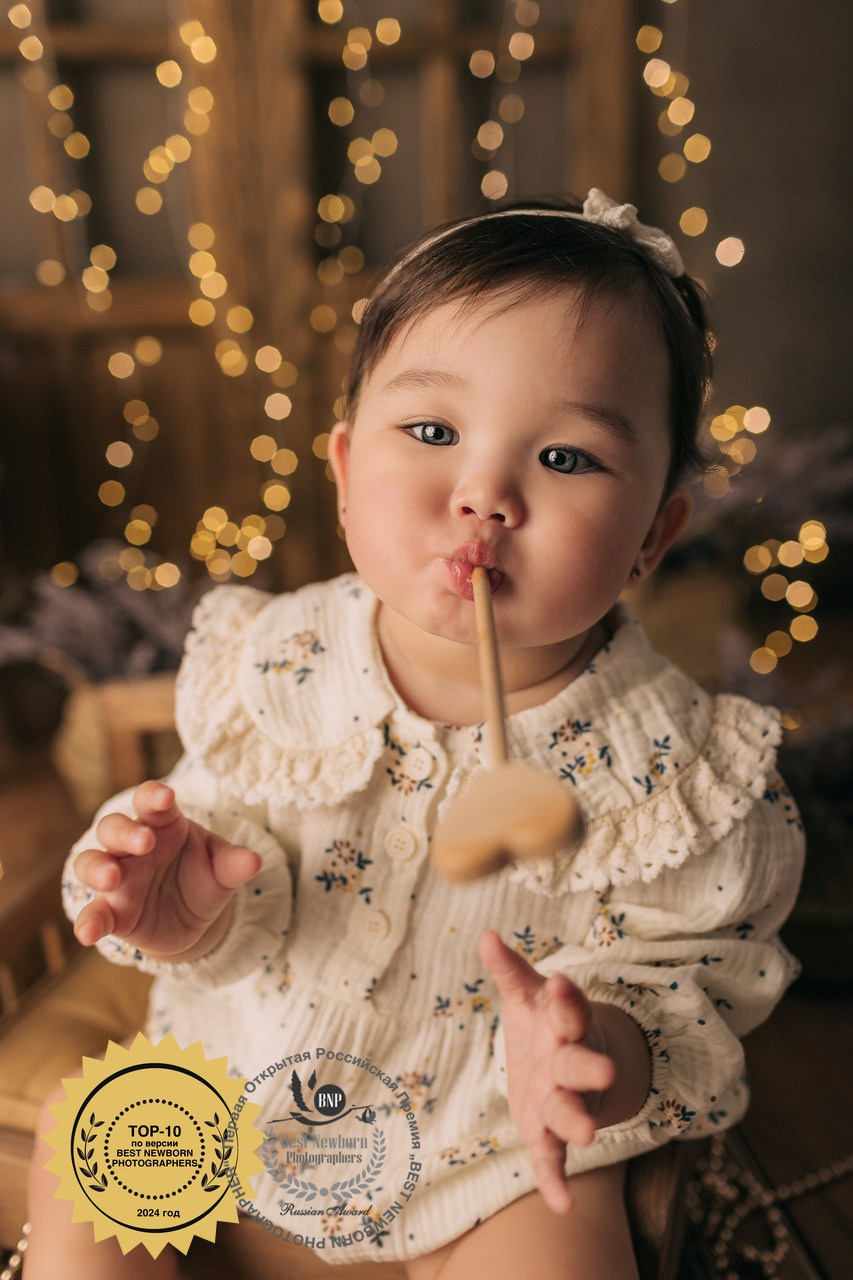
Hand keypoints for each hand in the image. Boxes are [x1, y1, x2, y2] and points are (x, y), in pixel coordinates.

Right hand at [71, 781, 261, 959]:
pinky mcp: (113, 913)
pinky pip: (94, 913)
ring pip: (91, 863)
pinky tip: (86, 933)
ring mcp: (119, 879)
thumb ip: (234, 863)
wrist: (193, 917)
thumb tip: (255, 861)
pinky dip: (87, 922)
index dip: (154, 796)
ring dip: (97, 868)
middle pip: (114, 828)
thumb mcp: (223, 869)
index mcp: (162, 825)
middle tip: (144, 842)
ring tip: (111, 877)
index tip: (166, 797)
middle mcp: (133, 848)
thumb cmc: (204, 876)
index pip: (151, 802)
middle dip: (125, 832)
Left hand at [479, 929, 614, 1213]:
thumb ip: (509, 969)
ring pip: (570, 1112)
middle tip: (603, 1072)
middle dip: (589, 1070)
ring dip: (576, 1124)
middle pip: (579, 1067)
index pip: (569, 1011)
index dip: (565, 999)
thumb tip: (486, 936)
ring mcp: (561, 1101)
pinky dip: (557, 1181)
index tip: (561, 983)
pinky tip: (561, 1205)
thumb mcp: (527, 996)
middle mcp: (568, 1065)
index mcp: (563, 1027)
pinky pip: (552, 1158)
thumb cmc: (545, 1026)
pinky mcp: (548, 1133)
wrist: (573, 1068)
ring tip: (584, 1137)